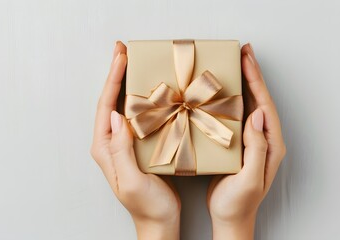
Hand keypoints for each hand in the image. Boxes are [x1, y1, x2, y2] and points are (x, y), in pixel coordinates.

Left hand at [91, 41, 180, 239]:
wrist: (158, 221)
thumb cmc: (146, 206)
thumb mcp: (131, 180)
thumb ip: (121, 149)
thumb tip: (117, 115)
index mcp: (105, 148)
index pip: (106, 107)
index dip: (112, 80)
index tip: (120, 58)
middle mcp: (110, 143)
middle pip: (111, 101)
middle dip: (115, 74)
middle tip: (122, 51)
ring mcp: (123, 143)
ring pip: (123, 106)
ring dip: (126, 83)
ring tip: (132, 63)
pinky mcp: (136, 145)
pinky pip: (136, 116)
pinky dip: (139, 99)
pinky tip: (147, 89)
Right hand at [207, 43, 286, 239]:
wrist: (230, 217)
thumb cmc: (239, 202)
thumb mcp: (250, 177)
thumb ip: (256, 148)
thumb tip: (256, 114)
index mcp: (270, 145)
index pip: (265, 106)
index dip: (257, 81)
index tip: (247, 60)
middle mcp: (264, 139)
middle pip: (260, 100)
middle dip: (252, 74)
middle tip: (243, 52)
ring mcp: (251, 141)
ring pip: (249, 105)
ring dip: (243, 83)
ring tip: (235, 64)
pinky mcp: (238, 143)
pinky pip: (237, 116)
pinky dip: (232, 100)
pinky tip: (223, 92)